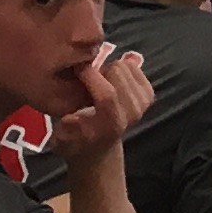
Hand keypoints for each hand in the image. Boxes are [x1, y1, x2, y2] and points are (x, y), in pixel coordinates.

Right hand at [48, 45, 156, 164]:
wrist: (99, 147)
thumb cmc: (75, 140)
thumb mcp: (62, 139)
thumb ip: (66, 130)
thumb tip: (70, 118)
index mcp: (111, 125)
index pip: (108, 96)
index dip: (91, 75)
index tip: (76, 67)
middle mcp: (132, 114)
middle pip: (117, 71)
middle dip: (98, 71)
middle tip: (86, 81)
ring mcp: (143, 103)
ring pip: (124, 65)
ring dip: (107, 70)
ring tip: (97, 84)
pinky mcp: (149, 94)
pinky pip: (132, 66)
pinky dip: (119, 69)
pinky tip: (109, 83)